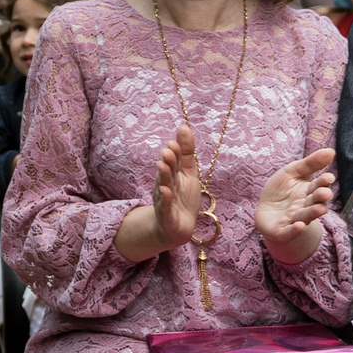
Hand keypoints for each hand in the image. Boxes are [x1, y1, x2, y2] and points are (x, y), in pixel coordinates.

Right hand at [149, 124, 202, 252]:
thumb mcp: (188, 173)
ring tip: (163, 164)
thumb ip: (186, 151)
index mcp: (173, 174)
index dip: (176, 152)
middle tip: (168, 150)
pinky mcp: (166, 214)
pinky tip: (165, 190)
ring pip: (164, 185)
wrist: (177, 227)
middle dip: (168, 161)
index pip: (175, 160)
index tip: (175, 141)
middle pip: (167, 171)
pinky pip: (165, 205)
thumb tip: (184, 125)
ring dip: (164, 175)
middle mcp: (166, 184)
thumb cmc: (182, 198)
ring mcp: (165, 199)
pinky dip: (165, 198)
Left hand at [254, 148, 337, 263]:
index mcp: (308, 192)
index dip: (323, 182)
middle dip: (320, 198)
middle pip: (314, 202)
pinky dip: (294, 229)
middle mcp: (304, 207)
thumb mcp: (292, 172)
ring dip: (313, 213)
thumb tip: (331, 151)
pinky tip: (299, 225)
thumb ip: (310, 164)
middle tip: (325, 193)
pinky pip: (289, 231)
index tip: (329, 177)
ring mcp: (294, 220)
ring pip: (305, 216)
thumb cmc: (281, 190)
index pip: (317, 186)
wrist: (265, 212)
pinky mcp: (282, 231)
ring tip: (320, 209)